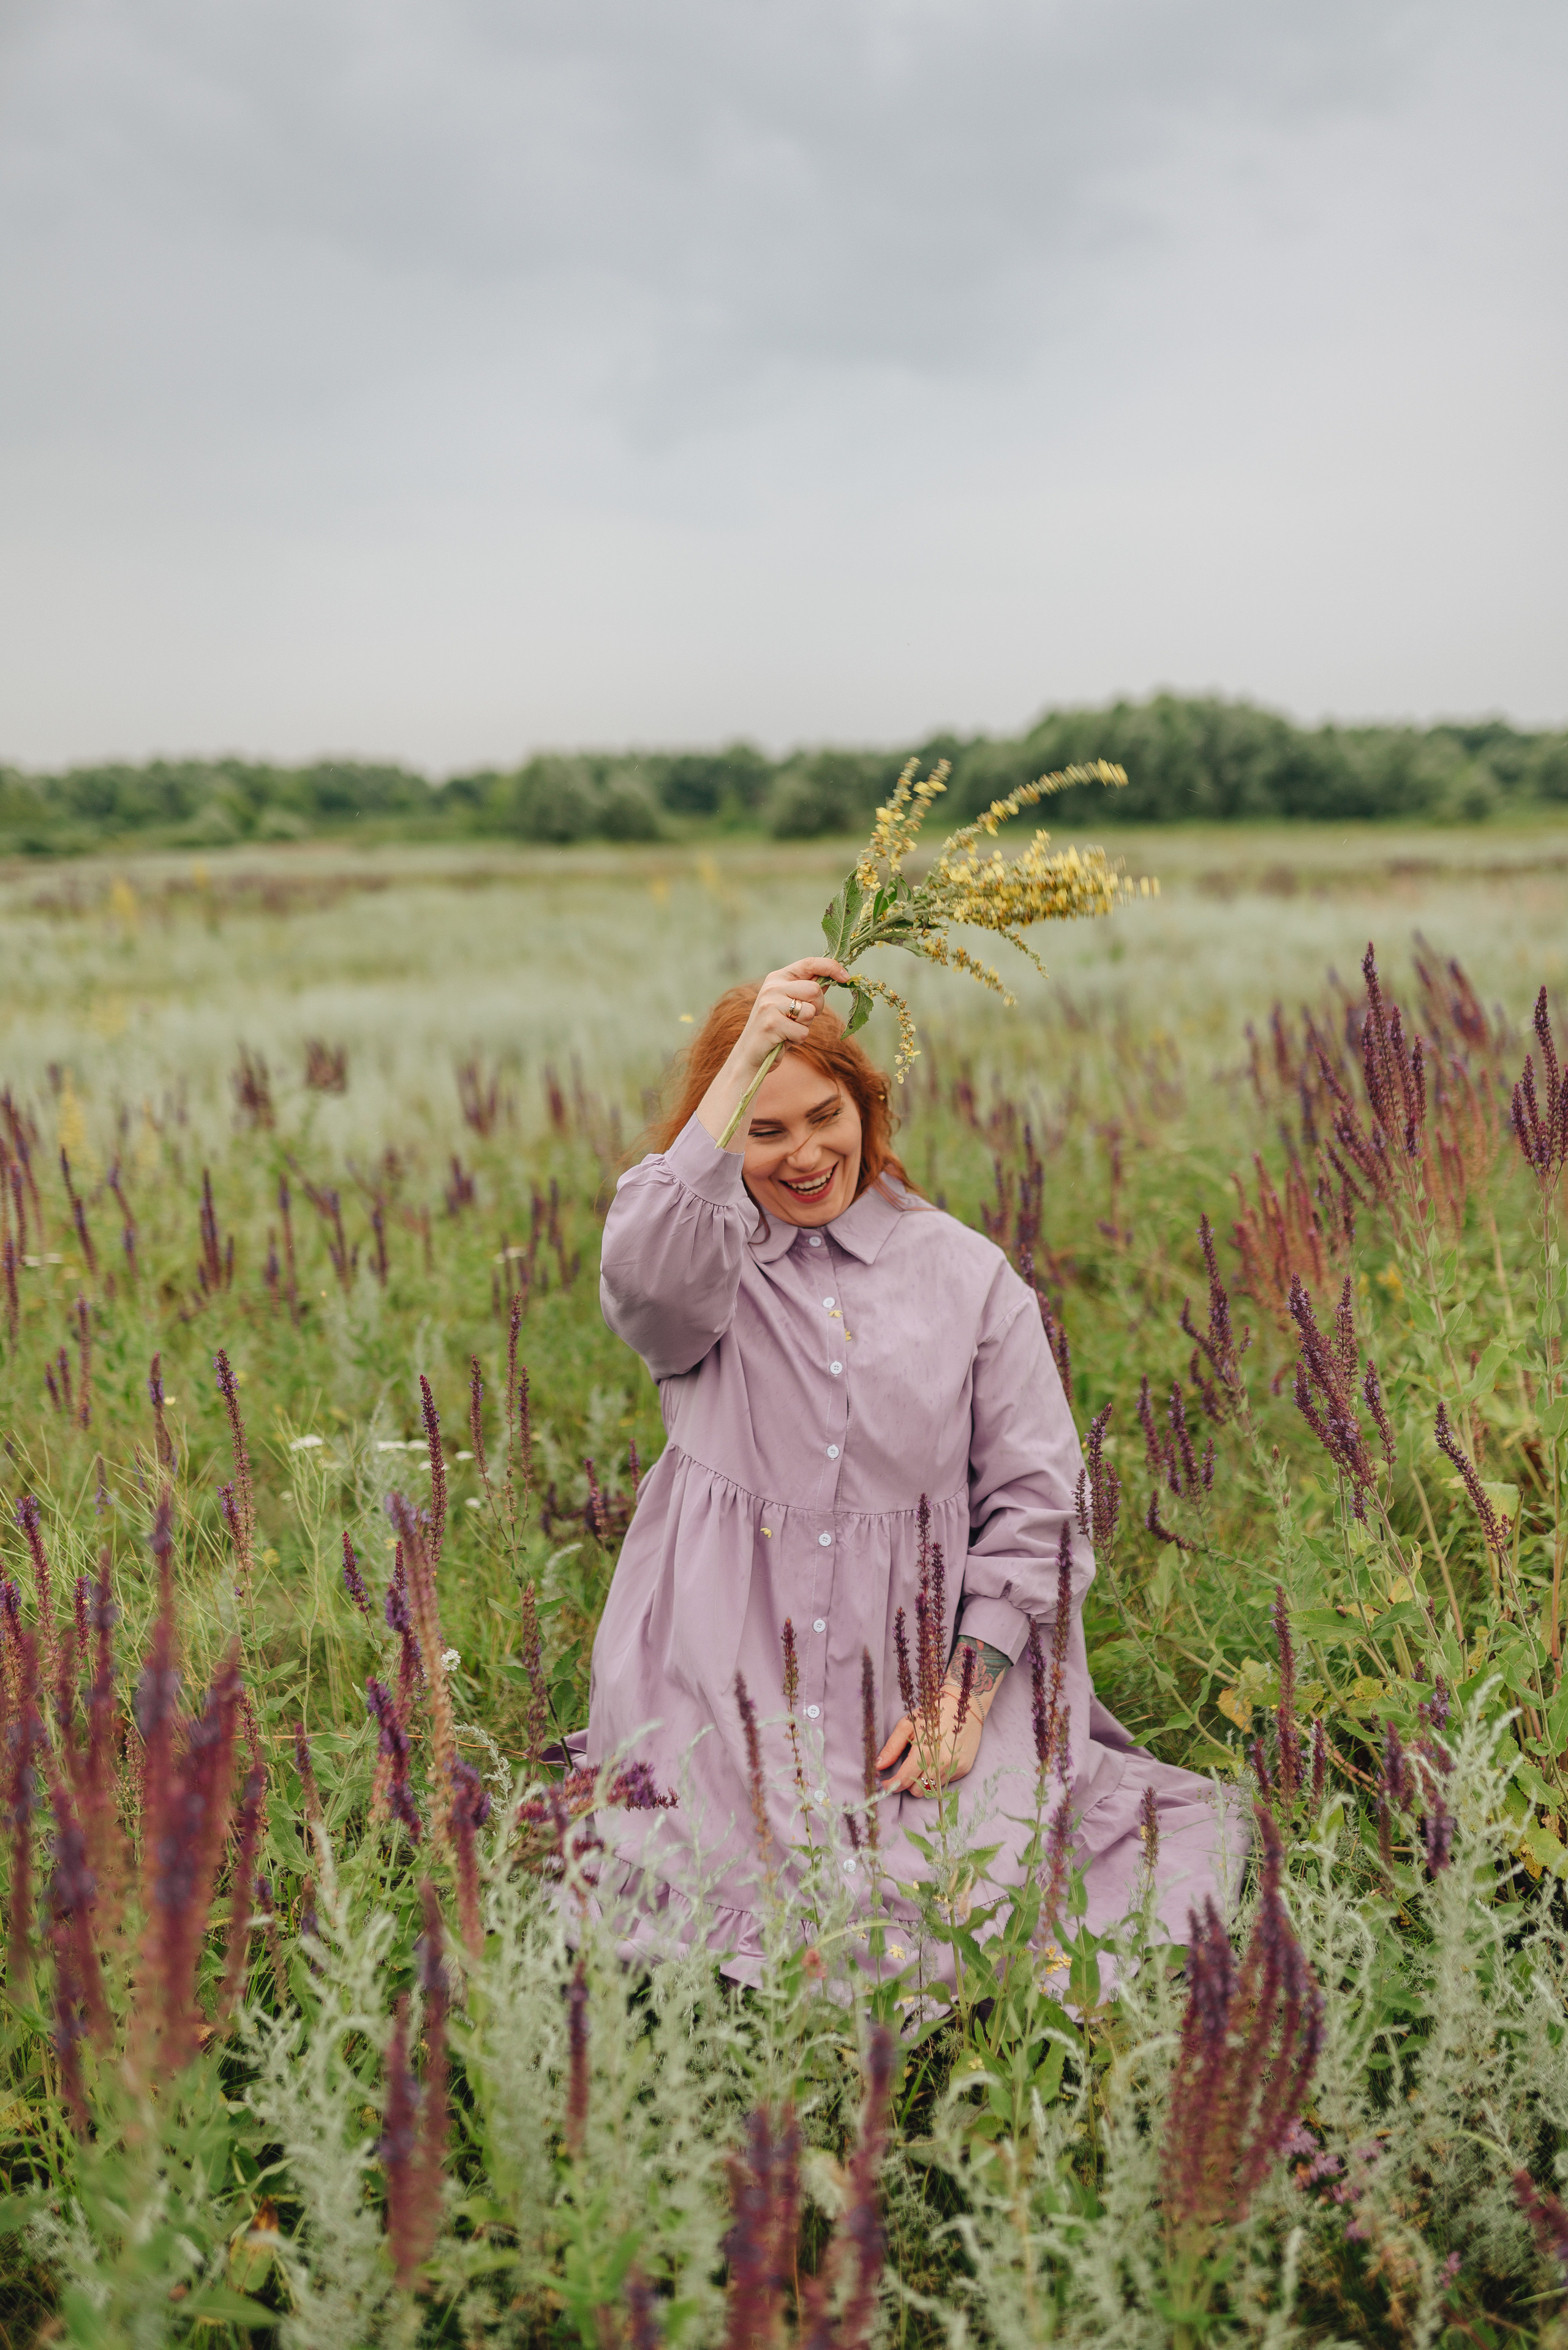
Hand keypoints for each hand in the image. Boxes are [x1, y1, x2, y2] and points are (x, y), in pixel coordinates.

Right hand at [731, 959, 849, 1077]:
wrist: (751, 1053)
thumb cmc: (777, 1028)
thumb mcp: (791, 1004)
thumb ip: (808, 990)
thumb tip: (833, 976)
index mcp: (777, 978)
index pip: (809, 963)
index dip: (831, 967)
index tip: (846, 977)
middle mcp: (772, 988)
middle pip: (814, 990)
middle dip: (818, 1007)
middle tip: (803, 1018)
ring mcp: (770, 1005)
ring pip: (810, 1012)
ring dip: (806, 1025)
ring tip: (790, 1029)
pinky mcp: (771, 1025)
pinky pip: (803, 1032)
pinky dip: (798, 1039)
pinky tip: (785, 1039)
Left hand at [877, 1679, 990, 1796]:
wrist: (964, 1706)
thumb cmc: (931, 1713)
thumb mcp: (907, 1725)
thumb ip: (892, 1747)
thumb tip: (878, 1765)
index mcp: (924, 1751)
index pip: (904, 1779)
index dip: (892, 1785)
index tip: (884, 1784)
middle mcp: (941, 1763)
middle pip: (918, 1791)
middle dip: (908, 1784)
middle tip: (906, 1771)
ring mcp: (954, 1767)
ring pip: (932, 1789)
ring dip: (923, 1781)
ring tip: (923, 1763)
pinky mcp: (964, 1768)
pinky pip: (945, 1782)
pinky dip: (938, 1776)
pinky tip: (938, 1760)